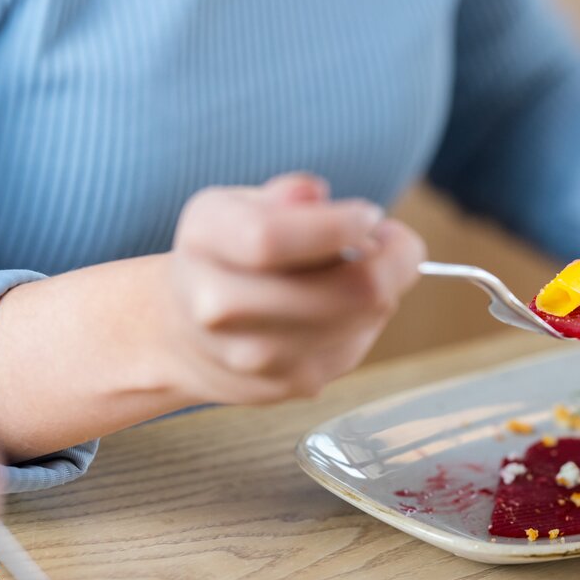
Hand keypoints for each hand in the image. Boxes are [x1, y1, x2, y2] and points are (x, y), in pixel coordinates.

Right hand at [165, 173, 424, 404]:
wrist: (189, 336)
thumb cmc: (230, 255)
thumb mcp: (241, 205)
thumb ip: (282, 195)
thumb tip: (312, 195)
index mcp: (206, 240)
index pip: (269, 238)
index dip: (339, 224)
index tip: (370, 215)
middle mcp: (220, 305)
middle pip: (348, 288)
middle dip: (390, 259)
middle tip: (386, 241)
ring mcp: (255, 355)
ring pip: (363, 316)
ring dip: (382, 288)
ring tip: (360, 269)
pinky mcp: (291, 384)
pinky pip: (356, 342)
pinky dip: (364, 319)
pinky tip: (341, 306)